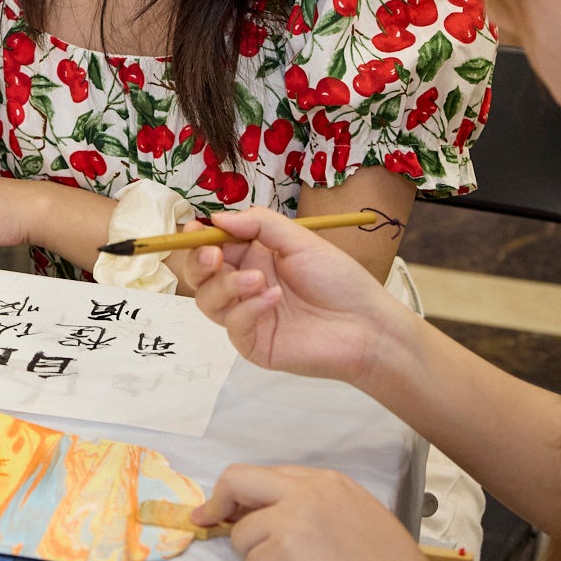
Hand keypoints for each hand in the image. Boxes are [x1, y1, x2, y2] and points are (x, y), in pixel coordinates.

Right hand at [181, 207, 405, 384]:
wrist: (366, 325)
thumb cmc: (338, 279)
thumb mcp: (299, 240)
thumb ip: (258, 224)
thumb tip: (216, 217)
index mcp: (254, 256)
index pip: (213, 245)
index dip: (199, 237)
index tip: (195, 228)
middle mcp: (244, 285)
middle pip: (200, 275)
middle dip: (199, 262)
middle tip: (213, 255)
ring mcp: (247, 316)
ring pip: (208, 301)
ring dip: (226, 285)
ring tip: (258, 280)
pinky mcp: (253, 343)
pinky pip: (233, 324)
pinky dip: (248, 308)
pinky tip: (274, 299)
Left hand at [195, 465, 478, 560]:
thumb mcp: (356, 514)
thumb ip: (314, 505)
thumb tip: (268, 512)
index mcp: (327, 480)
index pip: (268, 474)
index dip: (242, 492)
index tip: (225, 506)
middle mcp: (307, 491)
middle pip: (238, 480)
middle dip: (219, 502)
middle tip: (208, 521)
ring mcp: (293, 518)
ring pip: (243, 535)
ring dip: (256, 558)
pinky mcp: (283, 550)